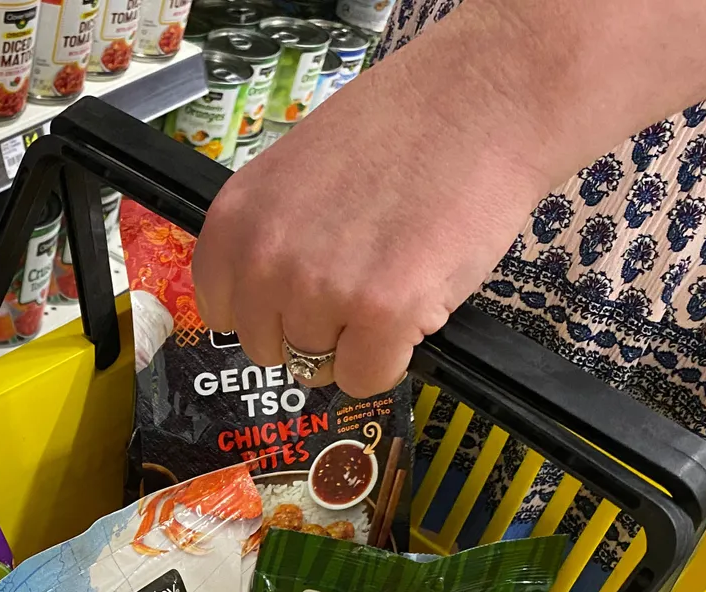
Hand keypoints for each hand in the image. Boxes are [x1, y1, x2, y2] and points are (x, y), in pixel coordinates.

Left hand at [191, 32, 553, 397]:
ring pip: (317, 367)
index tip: (303, 291)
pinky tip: (414, 305)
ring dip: (356, 340)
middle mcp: (265, 260)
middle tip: (360, 279)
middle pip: (268, 349)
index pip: (223, 314)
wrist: (482, 99)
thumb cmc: (397, 130)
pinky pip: (366, 379)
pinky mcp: (381, 314)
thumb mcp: (294, 177)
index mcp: (234, 224)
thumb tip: (264, 306)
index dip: (270, 310)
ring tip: (393, 276)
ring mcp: (320, 290)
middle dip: (313, 329)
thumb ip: (268, 241)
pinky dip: (392, 360)